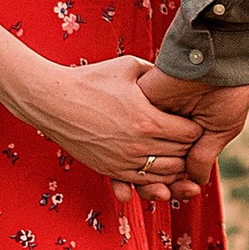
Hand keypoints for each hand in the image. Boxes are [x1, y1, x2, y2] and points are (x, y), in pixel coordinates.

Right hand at [31, 53, 209, 191]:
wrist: (53, 101)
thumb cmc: (91, 80)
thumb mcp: (128, 67)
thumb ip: (156, 72)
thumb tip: (175, 74)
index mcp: (148, 120)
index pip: (191, 135)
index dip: (195, 127)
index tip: (190, 120)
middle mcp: (139, 146)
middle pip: (181, 157)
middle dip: (187, 148)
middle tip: (185, 138)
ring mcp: (123, 162)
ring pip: (165, 175)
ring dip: (173, 166)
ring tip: (172, 152)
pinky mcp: (109, 170)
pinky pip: (141, 183)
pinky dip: (152, 177)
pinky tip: (152, 164)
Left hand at [142, 62, 248, 186]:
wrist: (217, 59)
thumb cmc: (227, 91)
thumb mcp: (222, 128)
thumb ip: (205, 154)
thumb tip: (195, 181)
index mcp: (188, 131)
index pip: (178, 163)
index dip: (182, 181)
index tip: (190, 191)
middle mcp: (167, 126)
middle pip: (156, 164)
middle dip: (166, 184)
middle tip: (179, 192)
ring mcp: (151, 117)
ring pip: (140, 156)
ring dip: (148, 179)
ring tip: (163, 191)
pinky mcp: (138, 105)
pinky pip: (128, 139)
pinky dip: (130, 162)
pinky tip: (142, 178)